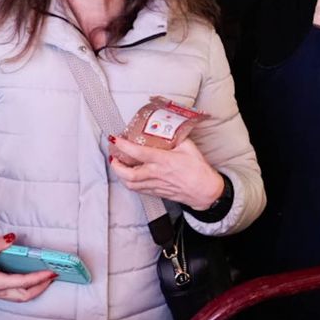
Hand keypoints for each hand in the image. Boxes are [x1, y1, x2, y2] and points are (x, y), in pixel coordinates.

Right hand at [0, 233, 56, 301]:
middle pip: (26, 296)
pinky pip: (15, 294)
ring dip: (35, 290)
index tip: (51, 273)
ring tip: (44, 279)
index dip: (39, 278)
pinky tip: (28, 281)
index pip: (23, 282)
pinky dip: (26, 289)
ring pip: (21, 297)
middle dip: (41, 287)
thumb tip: (12, 237)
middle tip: (52, 276)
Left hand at [108, 133, 224, 210]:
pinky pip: (139, 189)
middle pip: (129, 174)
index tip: (115, 139)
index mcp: (164, 161)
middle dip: (116, 165)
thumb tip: (166, 127)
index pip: (138, 153)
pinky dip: (130, 182)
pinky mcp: (157, 193)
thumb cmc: (198, 169)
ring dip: (121, 175)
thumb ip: (175, 137)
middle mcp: (157, 174)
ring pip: (131, 184)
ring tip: (118, 165)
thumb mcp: (188, 147)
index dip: (124, 146)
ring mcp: (156, 185)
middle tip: (113, 156)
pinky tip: (129, 176)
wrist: (205, 191)